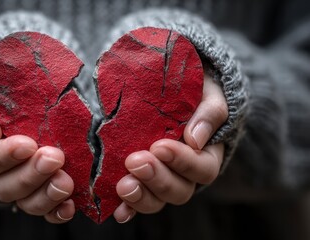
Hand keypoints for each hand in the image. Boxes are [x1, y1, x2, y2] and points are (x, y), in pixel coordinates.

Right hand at [0, 83, 74, 222]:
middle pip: (7, 187)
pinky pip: (48, 211)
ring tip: (65, 183)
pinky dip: (57, 212)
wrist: (28, 96)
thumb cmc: (7, 95)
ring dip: (45, 196)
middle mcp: (2, 175)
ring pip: (27, 203)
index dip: (5, 157)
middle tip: (54, 158)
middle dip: (31, 175)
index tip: (27, 144)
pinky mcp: (45, 193)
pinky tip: (69, 206)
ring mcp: (25, 187)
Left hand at [114, 74, 227, 222]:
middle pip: (179, 190)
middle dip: (157, 179)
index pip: (202, 169)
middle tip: (135, 162)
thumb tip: (196, 138)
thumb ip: (209, 112)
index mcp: (206, 155)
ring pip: (157, 200)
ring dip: (141, 196)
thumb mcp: (208, 95)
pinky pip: (135, 202)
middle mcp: (185, 175)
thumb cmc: (193, 92)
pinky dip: (127, 208)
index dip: (183, 162)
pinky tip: (118, 210)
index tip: (160, 146)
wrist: (170, 91)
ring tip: (124, 185)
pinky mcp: (140, 182)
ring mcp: (161, 181)